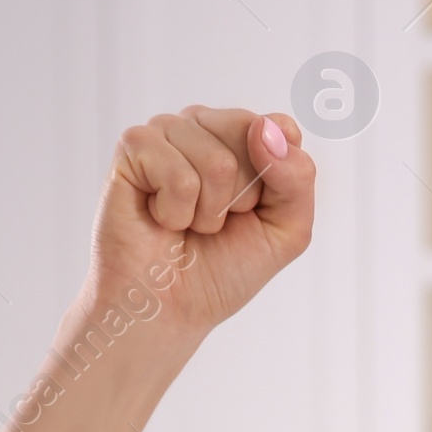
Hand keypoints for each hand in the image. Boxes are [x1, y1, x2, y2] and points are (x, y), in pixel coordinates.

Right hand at [83, 104, 315, 341]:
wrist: (168, 307)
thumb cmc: (222, 269)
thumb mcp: (287, 231)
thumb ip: (298, 178)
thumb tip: (267, 128)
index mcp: (243, 136)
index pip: (280, 128)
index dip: (275, 179)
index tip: (253, 210)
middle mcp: (204, 125)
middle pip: (249, 133)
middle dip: (242, 197)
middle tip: (216, 221)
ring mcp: (167, 130)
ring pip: (217, 161)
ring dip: (208, 213)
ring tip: (187, 224)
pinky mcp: (134, 146)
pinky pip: (179, 176)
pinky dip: (176, 214)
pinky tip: (161, 219)